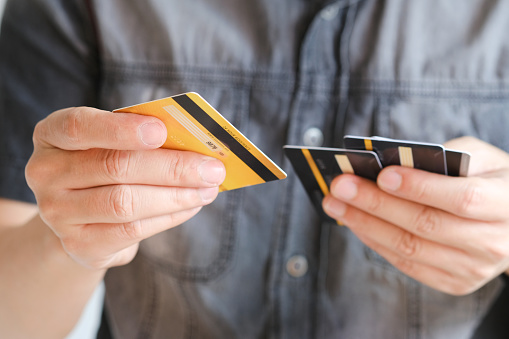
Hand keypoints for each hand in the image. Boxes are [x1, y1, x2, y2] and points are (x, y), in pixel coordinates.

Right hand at [26, 107, 224, 269]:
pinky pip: (131, 230)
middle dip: (172, 167)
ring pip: (125, 202)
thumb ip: (142, 137)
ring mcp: (58, 213)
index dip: (121, 128)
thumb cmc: (104, 168)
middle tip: (213, 168)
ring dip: (176, 196)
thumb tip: (195, 143)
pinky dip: (169, 217)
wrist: (79, 217)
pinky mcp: (80, 244)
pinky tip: (192, 206)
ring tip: (209, 189)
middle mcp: (46, 173)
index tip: (161, 131)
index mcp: (52, 135)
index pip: (80, 126)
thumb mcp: (111, 144)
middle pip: (115, 166)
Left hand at [323, 137, 508, 294]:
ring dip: (365, 224)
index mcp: (505, 204)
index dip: (420, 187)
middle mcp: (491, 242)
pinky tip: (355, 223)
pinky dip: (375, 241)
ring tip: (336, 203)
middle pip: (425, 225)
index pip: (462, 198)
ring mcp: (471, 268)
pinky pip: (405, 264)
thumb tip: (390, 162)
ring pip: (409, 248)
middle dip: (376, 204)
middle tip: (341, 186)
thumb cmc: (490, 181)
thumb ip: (443, 157)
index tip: (383, 174)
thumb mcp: (481, 158)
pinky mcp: (452, 282)